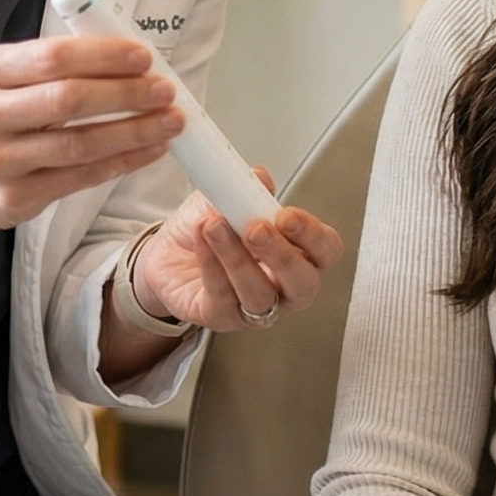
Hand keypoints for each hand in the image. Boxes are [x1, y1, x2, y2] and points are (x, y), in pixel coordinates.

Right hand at [0, 35, 183, 229]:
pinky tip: (150, 149)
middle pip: (68, 100)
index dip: (104, 56)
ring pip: (80, 144)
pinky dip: (123, 161)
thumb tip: (129, 58)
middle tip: (164, 90)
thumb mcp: (2, 77)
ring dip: (134, 131)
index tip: (143, 57)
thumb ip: (54, 65)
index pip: (52, 57)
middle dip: (126, 93)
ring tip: (170, 121)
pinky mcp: (15, 200)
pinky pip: (81, 178)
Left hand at [131, 169, 343, 331]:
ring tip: (216, 226)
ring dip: (238, 259)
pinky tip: (202, 239)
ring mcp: (254, 306)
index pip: (326, 250)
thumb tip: (259, 178)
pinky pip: (222, 298)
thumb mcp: (230, 196)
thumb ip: (247, 187)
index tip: (286, 216)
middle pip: (304, 284)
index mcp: (299, 251)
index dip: (312, 236)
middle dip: (282, 256)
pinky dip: (211, 265)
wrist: (169, 250)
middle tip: (256, 229)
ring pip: (260, 295)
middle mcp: (284, 285)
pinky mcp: (221, 317)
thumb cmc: (211, 226)